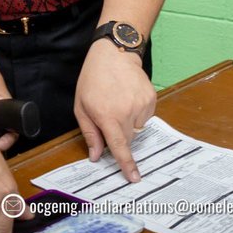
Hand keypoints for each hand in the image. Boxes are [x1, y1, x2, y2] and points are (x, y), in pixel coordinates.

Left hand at [74, 39, 154, 182]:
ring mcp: (141, 105)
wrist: (114, 54)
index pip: (119, 146)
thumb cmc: (93, 79)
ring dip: (128, 123)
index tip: (134, 178)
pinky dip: (137, 113)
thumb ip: (90, 133)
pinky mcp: (151, 99)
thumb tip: (96, 156)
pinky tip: (128, 98)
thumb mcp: (82, 107)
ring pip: (137, 129)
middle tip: (109, 116)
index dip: (127, 164)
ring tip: (119, 103)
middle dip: (119, 135)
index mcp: (107, 116)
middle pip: (128, 139)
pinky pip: (145, 117)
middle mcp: (127, 112)